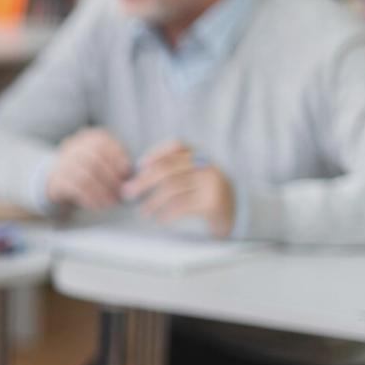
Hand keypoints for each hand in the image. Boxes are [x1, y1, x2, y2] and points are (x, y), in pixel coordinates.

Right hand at [44, 127, 131, 210]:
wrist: (61, 177)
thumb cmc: (92, 169)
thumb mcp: (105, 160)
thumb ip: (117, 164)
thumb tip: (130, 176)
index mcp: (90, 137)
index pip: (103, 144)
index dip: (117, 159)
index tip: (126, 174)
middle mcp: (74, 147)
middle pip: (94, 161)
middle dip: (110, 179)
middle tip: (121, 193)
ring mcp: (63, 163)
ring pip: (85, 177)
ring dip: (100, 192)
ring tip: (111, 202)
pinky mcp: (57, 180)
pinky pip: (75, 189)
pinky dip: (89, 198)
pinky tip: (98, 205)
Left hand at [121, 139, 235, 237]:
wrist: (237, 212)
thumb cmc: (207, 194)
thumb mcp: (195, 176)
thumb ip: (174, 171)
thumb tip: (138, 177)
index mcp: (201, 155)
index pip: (176, 145)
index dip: (155, 153)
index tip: (139, 166)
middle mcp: (206, 165)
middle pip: (167, 167)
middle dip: (143, 181)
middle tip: (127, 193)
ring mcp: (211, 182)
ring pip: (172, 187)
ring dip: (152, 201)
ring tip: (143, 211)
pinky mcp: (212, 201)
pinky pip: (181, 205)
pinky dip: (166, 213)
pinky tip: (160, 219)